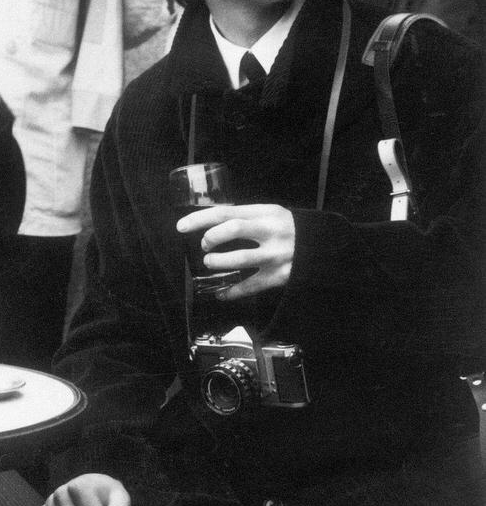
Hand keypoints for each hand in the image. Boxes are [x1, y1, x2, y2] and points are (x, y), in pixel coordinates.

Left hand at [176, 203, 294, 297]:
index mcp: (266, 213)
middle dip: (211, 238)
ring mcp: (276, 255)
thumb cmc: (290, 229)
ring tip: (210, 263)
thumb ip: (247, 217)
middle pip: (232, 229)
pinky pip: (250, 286)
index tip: (181, 226)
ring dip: (217, 263)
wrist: (325, 247)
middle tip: (205, 245)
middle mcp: (271, 232)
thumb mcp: (272, 214)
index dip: (200, 219)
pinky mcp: (280, 276)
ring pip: (239, 259)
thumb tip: (211, 224)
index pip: (226, 212)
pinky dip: (231, 291)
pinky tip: (221, 293)